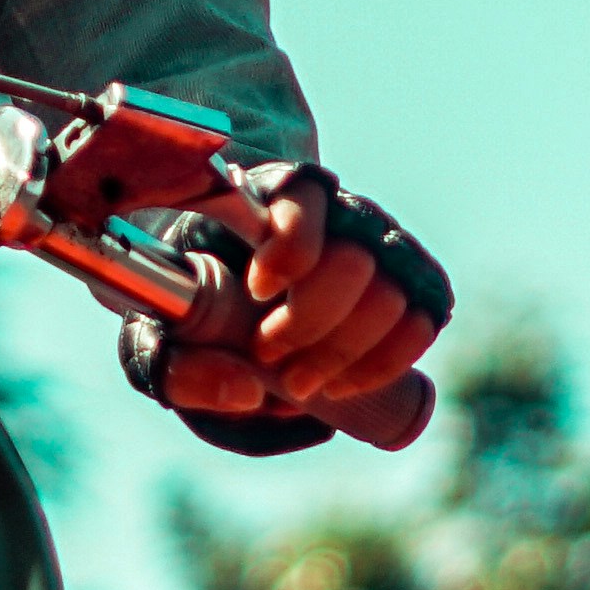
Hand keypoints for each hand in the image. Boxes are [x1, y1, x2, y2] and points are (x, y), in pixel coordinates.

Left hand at [112, 163, 450, 452]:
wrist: (247, 296)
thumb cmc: (202, 305)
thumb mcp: (169, 335)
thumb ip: (182, 367)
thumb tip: (246, 395)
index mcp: (274, 194)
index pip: (303, 200)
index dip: (289, 247)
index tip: (257, 290)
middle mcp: (340, 209)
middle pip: (352, 262)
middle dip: (308, 324)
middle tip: (267, 355)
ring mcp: (384, 244)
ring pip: (388, 298)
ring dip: (342, 353)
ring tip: (297, 382)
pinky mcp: (414, 284)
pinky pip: (420, 323)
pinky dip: (383, 364)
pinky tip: (341, 384)